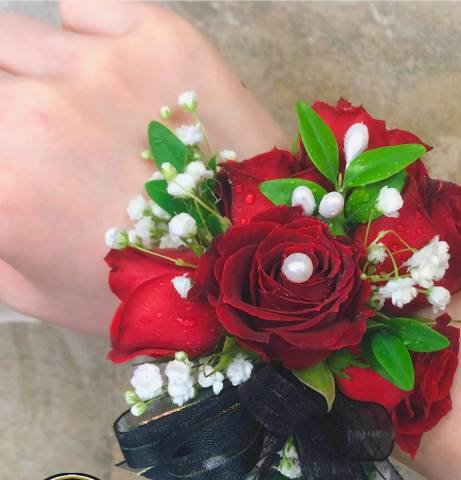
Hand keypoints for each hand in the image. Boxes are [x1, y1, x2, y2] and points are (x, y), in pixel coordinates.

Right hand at [0, 1, 286, 333]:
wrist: (258, 258)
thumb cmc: (153, 287)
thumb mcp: (38, 292)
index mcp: (4, 187)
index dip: (3, 157)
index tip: (18, 164)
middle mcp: (39, 116)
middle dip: (10, 118)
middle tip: (55, 152)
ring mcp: (104, 69)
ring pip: (17, 39)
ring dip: (35, 77)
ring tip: (80, 117)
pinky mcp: (163, 42)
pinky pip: (82, 9)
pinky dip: (84, 39)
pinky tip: (112, 80)